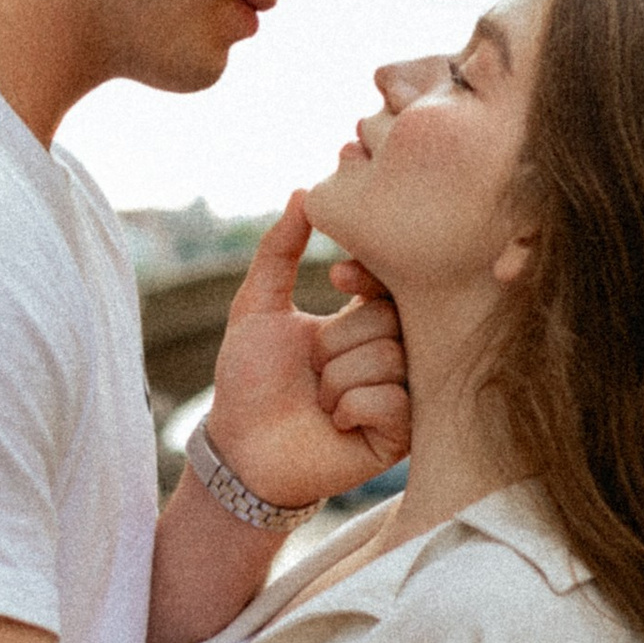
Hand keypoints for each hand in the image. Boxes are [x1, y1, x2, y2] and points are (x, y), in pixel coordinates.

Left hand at [205, 194, 409, 513]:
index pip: (392, 279)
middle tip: (312, 369)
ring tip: (319, 401)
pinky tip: (334, 422)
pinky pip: (392, 400)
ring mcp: (401, 393)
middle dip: (337, 342)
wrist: (241, 450)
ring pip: (388, 357)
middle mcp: (390, 353)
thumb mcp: (257, 306)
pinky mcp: (402, 435)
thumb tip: (305, 192)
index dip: (368, 274)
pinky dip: (351, 407)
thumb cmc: (248, 380)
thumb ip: (278, 249)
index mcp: (365, 320)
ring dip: (336, 380)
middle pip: (390, 318)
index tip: (335, 279)